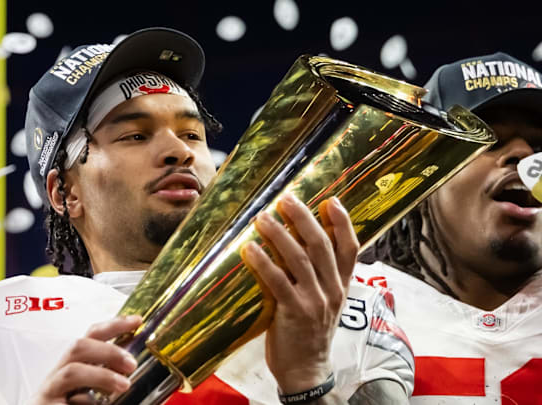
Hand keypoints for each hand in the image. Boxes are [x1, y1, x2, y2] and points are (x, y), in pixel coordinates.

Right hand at [27, 315, 141, 404]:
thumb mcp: (91, 392)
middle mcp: (58, 377)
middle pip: (78, 348)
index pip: (91, 338)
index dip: (113, 325)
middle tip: (131, 363)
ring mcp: (49, 391)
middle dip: (108, 350)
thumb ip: (108, 380)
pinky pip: (67, 400)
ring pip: (71, 372)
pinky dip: (86, 402)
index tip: (136, 321)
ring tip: (123, 385)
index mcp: (73, 369)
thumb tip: (130, 368)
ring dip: (101, 375)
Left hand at [241, 193, 358, 393]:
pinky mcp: (293, 312)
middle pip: (322, 246)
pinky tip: (249, 249)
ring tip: (262, 218)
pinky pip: (278, 281)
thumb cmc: (309, 332)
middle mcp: (332, 290)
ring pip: (299, 259)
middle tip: (286, 199)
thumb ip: (317, 275)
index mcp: (341, 285)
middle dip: (304, 218)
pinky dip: (263, 262)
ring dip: (280, 235)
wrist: (306, 370)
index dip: (343, 223)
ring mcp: (314, 302)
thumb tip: (298, 242)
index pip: (350, 248)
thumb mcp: (323, 302)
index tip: (331, 200)